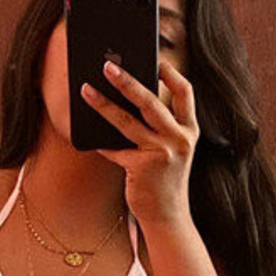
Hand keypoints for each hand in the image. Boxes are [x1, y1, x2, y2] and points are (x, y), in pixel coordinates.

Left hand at [81, 57, 199, 226]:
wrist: (168, 216)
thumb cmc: (164, 180)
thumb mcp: (171, 151)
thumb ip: (159, 128)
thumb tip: (125, 99)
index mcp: (190, 130)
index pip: (185, 92)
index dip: (170, 73)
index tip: (154, 58)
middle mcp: (179, 139)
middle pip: (151, 100)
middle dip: (127, 80)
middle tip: (107, 65)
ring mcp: (163, 153)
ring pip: (126, 121)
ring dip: (103, 104)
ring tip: (85, 90)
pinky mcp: (143, 167)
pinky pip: (115, 149)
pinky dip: (102, 144)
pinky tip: (89, 136)